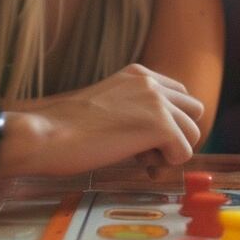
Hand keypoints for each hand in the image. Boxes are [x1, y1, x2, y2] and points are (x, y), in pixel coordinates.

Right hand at [0, 64, 203, 174]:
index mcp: (138, 74)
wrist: (46, 134)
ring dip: (170, 152)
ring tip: (140, 159)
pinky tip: (141, 164)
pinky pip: (184, 152)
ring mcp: (157, 102)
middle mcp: (151, 82)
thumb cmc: (67, 128)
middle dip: (177, 134)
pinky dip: (165, 165)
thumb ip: (134, 109)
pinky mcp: (159, 125)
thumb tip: (160, 137)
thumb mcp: (107, 104)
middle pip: (193, 111)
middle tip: (147, 152)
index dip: (168, 120)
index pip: (179, 94)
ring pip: (192, 133)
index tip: (143, 137)